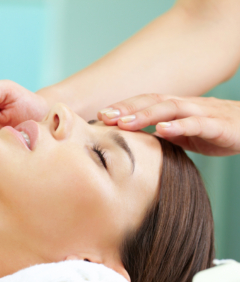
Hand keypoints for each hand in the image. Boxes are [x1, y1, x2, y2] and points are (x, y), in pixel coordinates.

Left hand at [98, 94, 239, 156]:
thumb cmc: (216, 132)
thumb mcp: (184, 136)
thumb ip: (162, 136)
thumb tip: (135, 142)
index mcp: (177, 107)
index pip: (146, 102)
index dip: (123, 107)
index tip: (100, 116)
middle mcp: (188, 105)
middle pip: (154, 100)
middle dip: (127, 108)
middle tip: (104, 117)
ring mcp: (204, 113)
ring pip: (172, 108)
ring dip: (146, 115)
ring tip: (125, 123)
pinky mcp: (220, 125)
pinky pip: (199, 123)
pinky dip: (180, 125)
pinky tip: (163, 130)